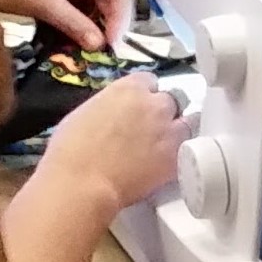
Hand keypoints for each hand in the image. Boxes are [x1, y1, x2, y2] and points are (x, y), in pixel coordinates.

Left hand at [0, 0, 132, 49]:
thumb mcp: (41, 1)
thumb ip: (74, 22)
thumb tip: (100, 45)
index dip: (121, 20)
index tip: (112, 45)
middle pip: (110, 3)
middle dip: (105, 28)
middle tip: (99, 53)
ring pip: (95, 11)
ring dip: (90, 31)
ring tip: (81, 51)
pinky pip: (80, 13)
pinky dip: (76, 29)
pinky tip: (68, 42)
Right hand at [38, 74, 189, 216]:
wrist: (84, 181)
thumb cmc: (72, 148)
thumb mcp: (88, 111)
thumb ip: (112, 106)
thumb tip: (119, 113)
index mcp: (129, 88)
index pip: (149, 81)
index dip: (146, 94)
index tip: (141, 105)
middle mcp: (155, 104)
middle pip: (172, 100)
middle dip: (165, 111)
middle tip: (154, 127)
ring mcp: (170, 131)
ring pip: (188, 123)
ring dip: (178, 130)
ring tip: (166, 144)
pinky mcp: (178, 157)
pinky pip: (189, 149)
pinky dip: (182, 153)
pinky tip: (170, 161)